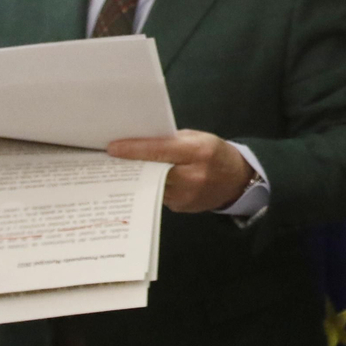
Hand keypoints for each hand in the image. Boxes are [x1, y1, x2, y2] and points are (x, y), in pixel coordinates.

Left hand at [107, 130, 253, 212]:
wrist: (237, 181)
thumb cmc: (215, 153)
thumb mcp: (199, 138)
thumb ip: (172, 140)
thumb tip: (140, 142)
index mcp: (198, 152)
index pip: (160, 150)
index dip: (134, 149)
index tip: (112, 148)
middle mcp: (193, 176)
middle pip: (151, 170)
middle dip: (131, 164)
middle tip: (109, 158)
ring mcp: (186, 196)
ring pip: (150, 184)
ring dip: (137, 176)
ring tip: (122, 167)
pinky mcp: (180, 208)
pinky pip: (157, 194)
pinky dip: (149, 186)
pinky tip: (142, 180)